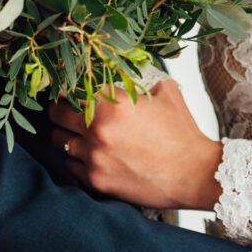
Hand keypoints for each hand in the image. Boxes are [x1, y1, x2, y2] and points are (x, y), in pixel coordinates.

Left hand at [48, 79, 223, 209]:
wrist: (193, 173)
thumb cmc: (181, 133)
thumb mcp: (165, 92)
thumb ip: (140, 79)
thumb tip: (125, 72)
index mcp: (112, 102)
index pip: (71, 88)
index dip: (67, 88)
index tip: (67, 90)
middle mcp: (97, 128)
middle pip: (57, 114)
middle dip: (59, 110)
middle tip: (64, 110)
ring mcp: (94, 156)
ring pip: (59, 141)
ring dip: (65, 135)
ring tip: (75, 134)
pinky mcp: (96, 180)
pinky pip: (70, 165)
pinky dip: (75, 158)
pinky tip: (87, 154)